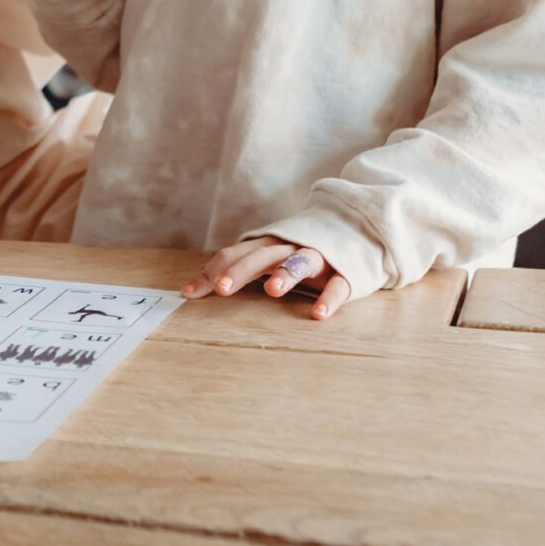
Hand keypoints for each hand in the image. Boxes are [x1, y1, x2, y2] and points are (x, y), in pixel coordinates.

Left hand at [181, 237, 353, 320]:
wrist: (356, 231)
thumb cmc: (301, 251)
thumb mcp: (270, 256)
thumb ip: (240, 266)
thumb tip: (198, 284)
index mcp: (267, 244)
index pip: (234, 254)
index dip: (211, 271)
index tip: (188, 295)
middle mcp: (289, 246)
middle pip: (262, 255)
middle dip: (241, 270)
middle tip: (222, 288)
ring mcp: (319, 257)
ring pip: (300, 262)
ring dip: (286, 274)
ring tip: (272, 291)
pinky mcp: (344, 271)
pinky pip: (337, 285)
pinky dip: (329, 298)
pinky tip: (318, 314)